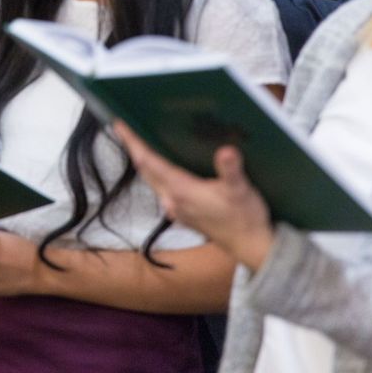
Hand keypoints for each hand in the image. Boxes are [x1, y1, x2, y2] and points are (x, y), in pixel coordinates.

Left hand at [113, 122, 274, 270]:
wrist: (252, 247)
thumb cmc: (245, 219)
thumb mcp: (241, 190)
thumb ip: (231, 170)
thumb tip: (226, 151)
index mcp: (181, 191)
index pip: (148, 162)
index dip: (133, 142)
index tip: (120, 125)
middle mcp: (172, 200)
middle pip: (145, 170)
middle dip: (134, 148)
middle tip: (125, 127)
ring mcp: (176, 208)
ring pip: (152, 180)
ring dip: (145, 162)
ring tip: (141, 142)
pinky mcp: (182, 213)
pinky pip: (162, 189)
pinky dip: (157, 174)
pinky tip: (165, 166)